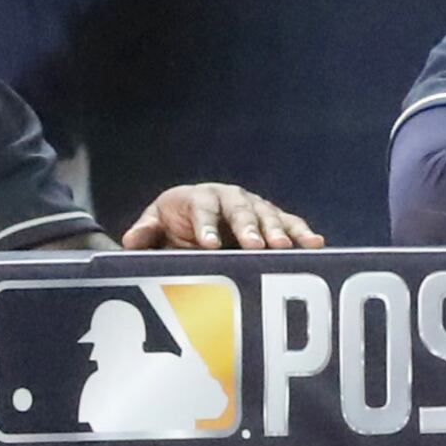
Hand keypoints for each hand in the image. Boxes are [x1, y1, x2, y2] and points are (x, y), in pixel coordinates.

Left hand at [123, 183, 320, 249]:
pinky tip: (315, 244)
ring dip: (277, 232)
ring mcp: (254, 206)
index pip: (203, 209)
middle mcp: (230, 197)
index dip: (206, 226)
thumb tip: (130, 240)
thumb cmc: (177, 222)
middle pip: (240, 210)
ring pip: (267, 216)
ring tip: (284, 248)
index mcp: (200, 197)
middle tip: (253, 245)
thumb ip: (147, 232)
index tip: (209, 244)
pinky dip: (302, 233)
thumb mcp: (158, 224)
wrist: (199, 214)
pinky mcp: (273, 218)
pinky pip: (289, 223)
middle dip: (247, 227)